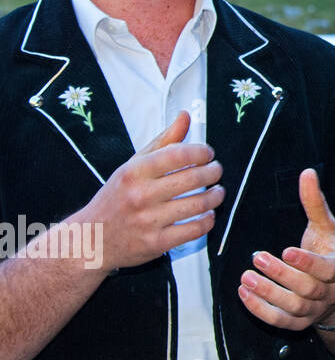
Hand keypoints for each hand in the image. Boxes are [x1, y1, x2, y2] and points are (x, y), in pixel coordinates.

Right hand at [79, 111, 224, 272]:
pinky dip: (208, 220)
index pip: (179, 154)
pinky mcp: (156, 243)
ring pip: (198, 204)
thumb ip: (163, 141)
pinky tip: (208, 214)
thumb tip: (186, 116)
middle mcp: (140, 196)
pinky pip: (194, 230)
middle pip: (193, 178)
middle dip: (213, 172)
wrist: (91, 239)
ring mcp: (148, 221)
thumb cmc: (117, 197)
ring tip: (218, 191)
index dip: (201, 152)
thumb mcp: (133, 165)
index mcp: (133, 172)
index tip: (208, 153)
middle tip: (217, 170)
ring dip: (216, 196)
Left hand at [238, 169, 334, 329]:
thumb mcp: (325, 227)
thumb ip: (314, 203)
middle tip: (258, 258)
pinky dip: (261, 310)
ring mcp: (314, 310)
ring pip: (293, 307)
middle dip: (281, 275)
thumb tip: (307, 172)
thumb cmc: (328, 252)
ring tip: (246, 278)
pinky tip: (244, 294)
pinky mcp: (298, 323)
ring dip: (268, 293)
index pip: (327, 269)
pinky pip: (280, 321)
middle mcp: (329, 292)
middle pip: (307, 288)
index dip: (308, 263)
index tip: (287, 251)